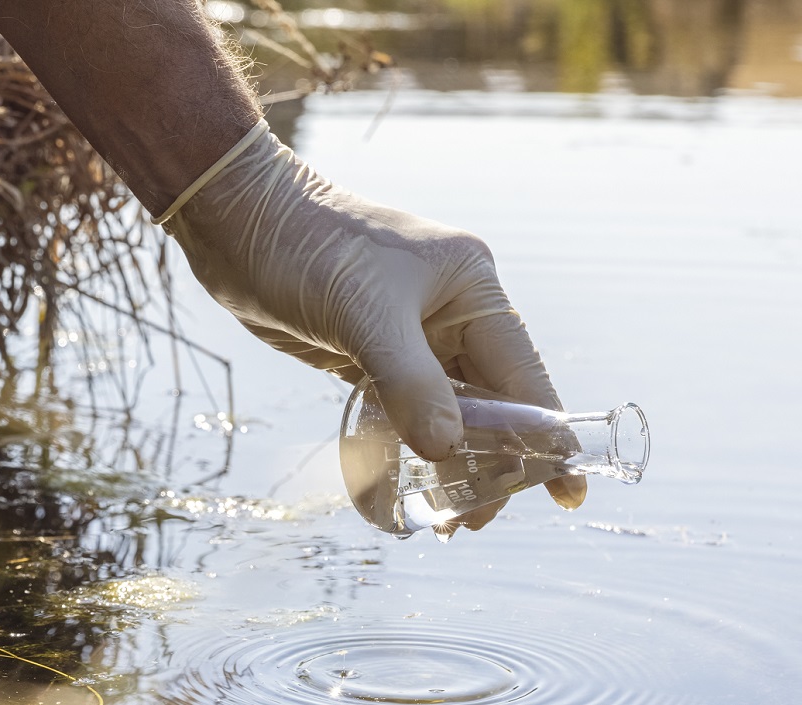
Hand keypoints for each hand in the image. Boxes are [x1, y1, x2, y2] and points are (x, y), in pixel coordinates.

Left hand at [163, 124, 586, 525]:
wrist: (235, 220)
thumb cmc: (306, 248)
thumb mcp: (364, 314)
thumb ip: (409, 383)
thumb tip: (448, 450)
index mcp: (471, 288)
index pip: (523, 373)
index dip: (545, 435)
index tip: (566, 491)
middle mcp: (451, 312)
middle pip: (491, 401)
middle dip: (491, 462)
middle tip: (471, 521)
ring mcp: (412, 335)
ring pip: (450, 411)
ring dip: (450, 462)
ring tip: (445, 519)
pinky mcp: (372, 353)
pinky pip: (407, 410)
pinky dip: (412, 446)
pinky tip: (412, 484)